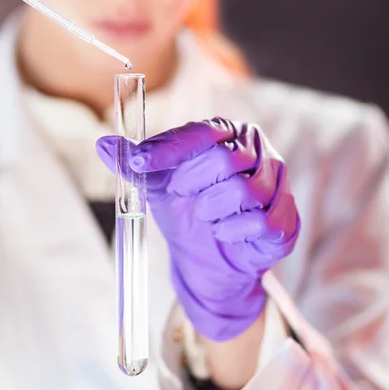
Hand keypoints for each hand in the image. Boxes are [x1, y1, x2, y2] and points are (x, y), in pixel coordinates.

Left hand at [97, 118, 299, 341]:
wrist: (208, 256)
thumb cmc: (185, 209)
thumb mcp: (155, 185)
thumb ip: (133, 164)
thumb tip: (102, 145)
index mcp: (226, 133)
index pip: (199, 133)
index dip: (167, 149)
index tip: (137, 164)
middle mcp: (257, 151)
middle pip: (223, 159)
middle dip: (191, 182)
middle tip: (181, 194)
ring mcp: (277, 184)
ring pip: (244, 191)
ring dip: (211, 209)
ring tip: (204, 214)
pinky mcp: (286, 219)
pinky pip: (261, 222)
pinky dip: (232, 231)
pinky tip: (223, 232)